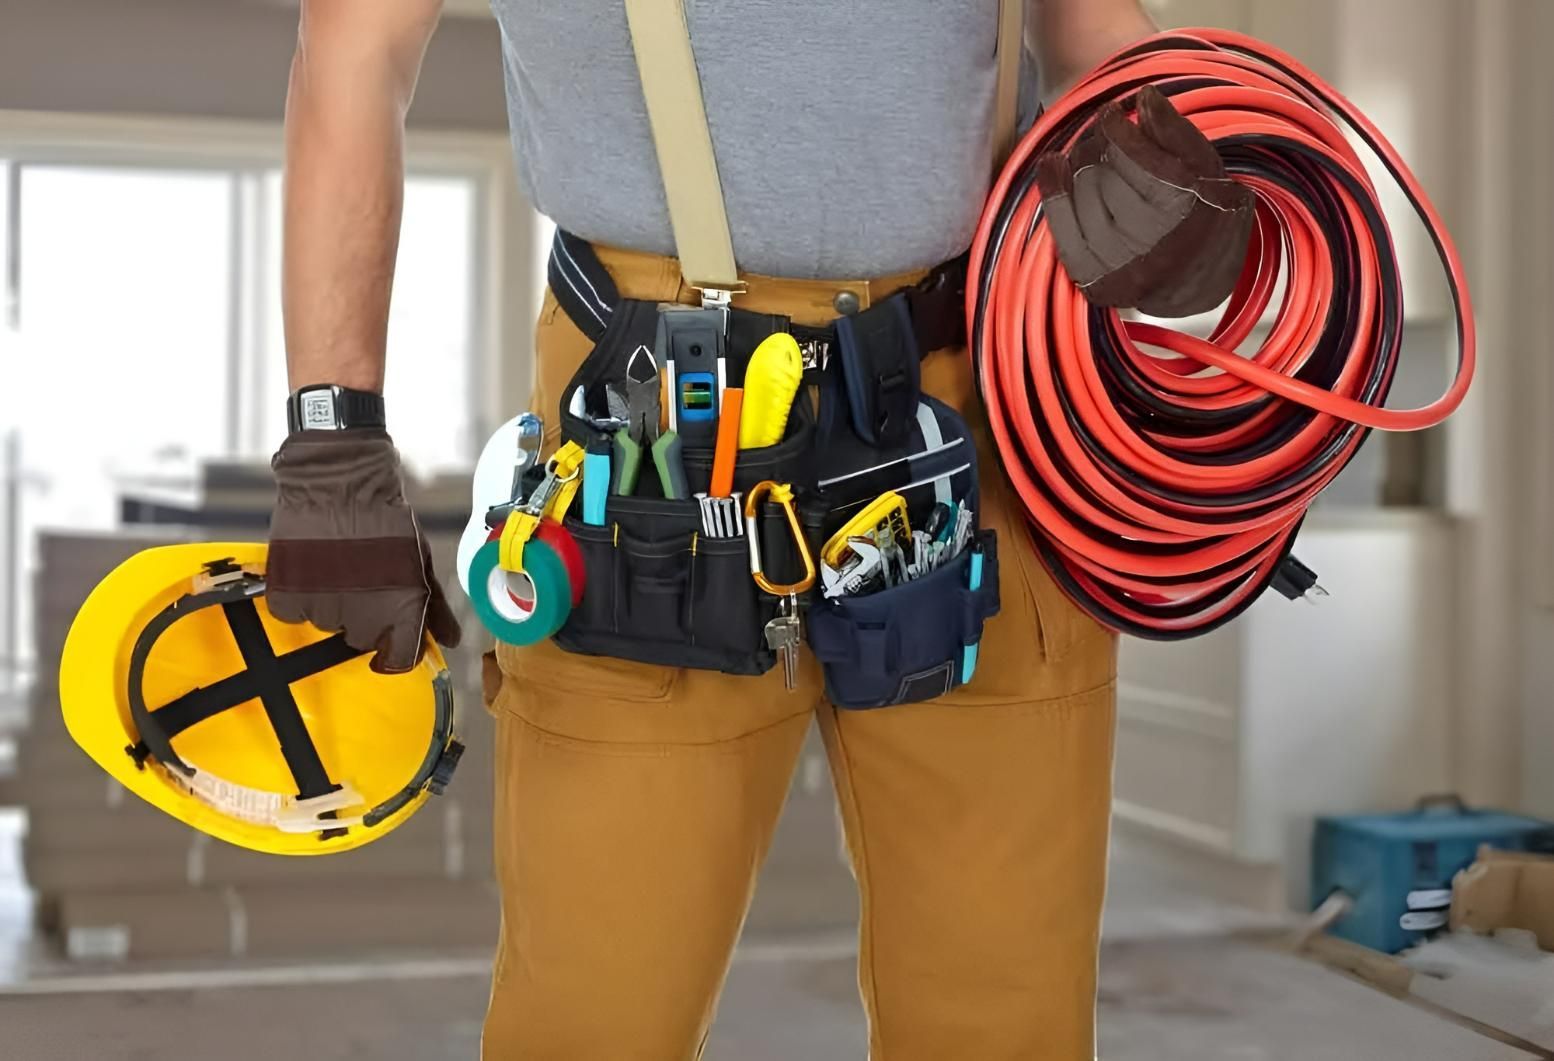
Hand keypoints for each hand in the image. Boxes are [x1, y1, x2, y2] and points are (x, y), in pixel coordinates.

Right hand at [267, 429, 460, 673]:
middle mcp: (362, 617)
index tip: (391, 645)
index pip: (400, 659)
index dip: (397, 652)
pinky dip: (300, 599)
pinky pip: (295, 614)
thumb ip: (435, 608)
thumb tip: (450, 640)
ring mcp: (323, 609)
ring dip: (332, 605)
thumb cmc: (385, 519)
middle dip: (364, 619)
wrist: (339, 483)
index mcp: (401, 610)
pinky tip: (313, 570)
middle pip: (361, 640)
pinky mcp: (288, 598)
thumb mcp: (420, 562)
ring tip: (338, 568)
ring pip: (327, 625)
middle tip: (363, 582)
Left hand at [1037, 86, 1254, 317]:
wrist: (1198, 276)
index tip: (1111, 114)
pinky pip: (1062, 230)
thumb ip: (1174, 130)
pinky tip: (1052, 165)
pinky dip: (1054, 193)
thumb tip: (1144, 96)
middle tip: (1100, 139)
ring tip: (1087, 157)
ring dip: (1078, 167)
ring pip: (1083, 196)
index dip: (1116, 129)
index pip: (1134, 157)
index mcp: (1183, 208)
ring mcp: (1120, 264)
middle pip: (1105, 175)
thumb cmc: (1201, 211)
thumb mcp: (1203, 165)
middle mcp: (1150, 240)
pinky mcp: (1095, 280)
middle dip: (1097, 147)